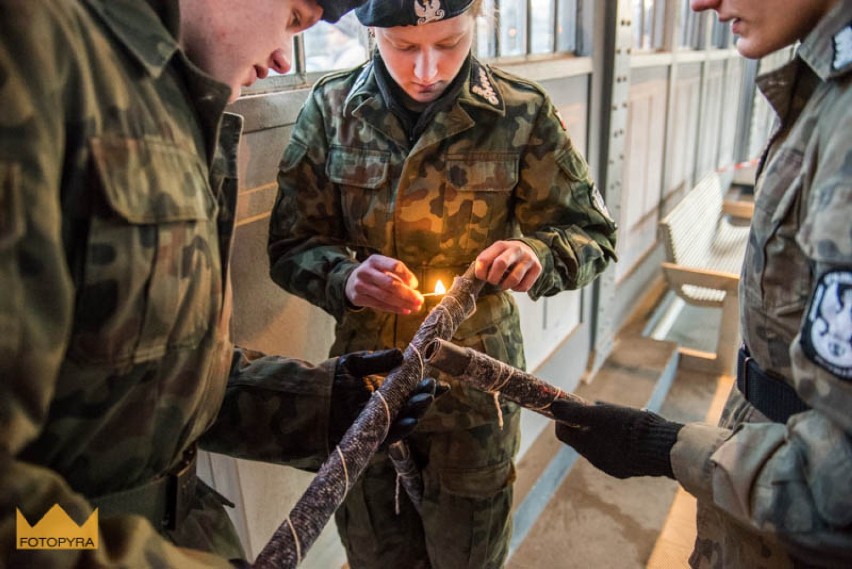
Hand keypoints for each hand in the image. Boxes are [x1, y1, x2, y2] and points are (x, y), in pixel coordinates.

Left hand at [331, 349, 447, 444]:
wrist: (306, 398)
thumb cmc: (330, 380)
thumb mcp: (355, 364)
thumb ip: (378, 361)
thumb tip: (401, 354)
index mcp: (385, 391)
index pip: (411, 390)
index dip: (426, 389)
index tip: (442, 384)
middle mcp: (385, 409)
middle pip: (410, 406)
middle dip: (424, 398)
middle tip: (433, 386)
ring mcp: (377, 424)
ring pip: (403, 421)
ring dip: (416, 412)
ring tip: (426, 400)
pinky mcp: (367, 438)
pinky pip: (388, 436)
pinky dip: (400, 429)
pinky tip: (411, 420)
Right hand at [345, 255, 423, 313]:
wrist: (350, 281)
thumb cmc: (374, 274)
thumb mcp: (384, 268)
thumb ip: (399, 276)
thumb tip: (414, 288)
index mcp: (375, 260)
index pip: (395, 266)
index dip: (407, 276)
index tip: (416, 285)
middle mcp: (366, 271)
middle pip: (391, 284)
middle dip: (407, 294)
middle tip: (420, 300)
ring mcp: (360, 285)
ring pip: (385, 297)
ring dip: (403, 303)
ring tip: (415, 307)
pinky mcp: (358, 298)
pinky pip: (379, 305)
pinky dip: (394, 309)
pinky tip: (405, 310)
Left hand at [474, 241, 541, 291]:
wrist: (528, 250)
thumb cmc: (505, 256)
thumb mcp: (494, 254)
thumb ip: (484, 263)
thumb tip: (474, 279)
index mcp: (500, 245)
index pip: (484, 259)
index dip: (480, 272)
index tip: (482, 277)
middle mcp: (515, 249)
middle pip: (500, 264)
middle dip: (493, 279)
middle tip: (493, 281)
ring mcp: (528, 258)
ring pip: (514, 279)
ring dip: (505, 286)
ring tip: (504, 283)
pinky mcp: (537, 268)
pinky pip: (524, 286)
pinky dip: (517, 289)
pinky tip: (515, 283)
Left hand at [551, 399, 682, 478]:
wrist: (662, 449)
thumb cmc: (629, 429)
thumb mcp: (600, 414)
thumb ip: (575, 411)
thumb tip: (553, 406)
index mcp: (586, 448)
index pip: (563, 433)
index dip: (562, 418)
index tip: (569, 405)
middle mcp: (597, 460)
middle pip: (580, 439)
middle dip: (582, 423)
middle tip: (592, 408)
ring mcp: (613, 466)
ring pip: (598, 445)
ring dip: (599, 430)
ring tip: (612, 415)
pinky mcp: (627, 468)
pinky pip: (613, 451)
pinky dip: (613, 439)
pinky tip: (626, 428)